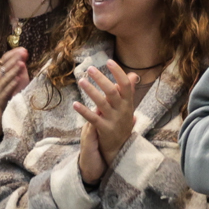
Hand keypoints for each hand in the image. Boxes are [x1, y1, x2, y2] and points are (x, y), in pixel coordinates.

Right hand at [0, 47, 31, 105]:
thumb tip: (24, 52)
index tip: (22, 50)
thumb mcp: (20, 76)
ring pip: (4, 78)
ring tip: (21, 64)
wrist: (10, 108)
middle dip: (14, 59)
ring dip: (13, 70)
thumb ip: (21, 65)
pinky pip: (6, 90)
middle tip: (23, 54)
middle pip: (4, 67)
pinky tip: (18, 79)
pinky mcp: (1, 98)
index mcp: (0, 71)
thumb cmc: (15, 90)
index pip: (4, 59)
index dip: (13, 54)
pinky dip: (12, 84)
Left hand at [73, 62, 142, 185]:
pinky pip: (93, 118)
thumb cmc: (122, 122)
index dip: (118, 73)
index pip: (125, 85)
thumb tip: (133, 75)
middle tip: (90, 69)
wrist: (120, 147)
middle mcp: (122, 110)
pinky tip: (75, 103)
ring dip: (91, 91)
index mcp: (128, 103)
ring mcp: (113, 120)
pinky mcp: (104, 129)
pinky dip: (83, 111)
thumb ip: (128, 91)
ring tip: (81, 81)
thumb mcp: (127, 106)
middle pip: (112, 92)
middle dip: (101, 79)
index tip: (109, 61)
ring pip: (102, 103)